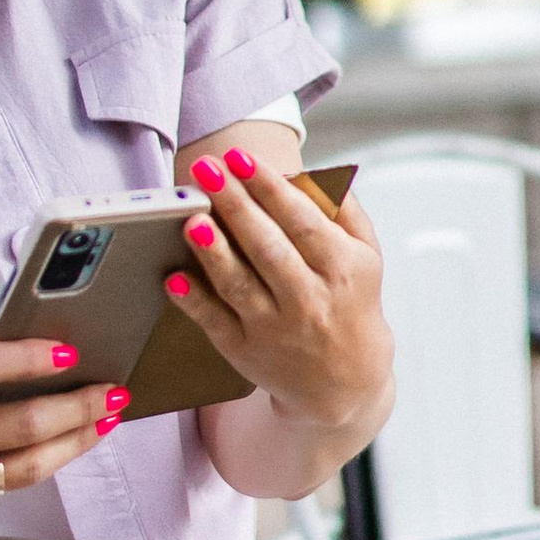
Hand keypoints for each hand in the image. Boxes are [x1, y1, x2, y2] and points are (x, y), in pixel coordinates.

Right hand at [0, 295, 119, 531]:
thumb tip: (12, 309)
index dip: (33, 359)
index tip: (72, 353)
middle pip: (22, 426)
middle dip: (80, 408)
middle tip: (115, 393)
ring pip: (24, 470)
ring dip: (73, 444)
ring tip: (103, 422)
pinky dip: (29, 468)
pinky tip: (54, 449)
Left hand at [165, 151, 390, 440]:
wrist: (346, 382)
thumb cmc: (351, 304)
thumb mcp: (365, 255)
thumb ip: (344, 210)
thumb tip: (307, 172)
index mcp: (342, 269)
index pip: (302, 221)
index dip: (270, 188)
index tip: (241, 157)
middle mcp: (309, 300)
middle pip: (267, 248)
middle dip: (235, 205)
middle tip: (206, 170)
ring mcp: (275, 329)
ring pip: (239, 286)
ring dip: (213, 252)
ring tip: (190, 219)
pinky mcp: (245, 351)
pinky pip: (216, 323)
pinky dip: (194, 302)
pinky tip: (173, 277)